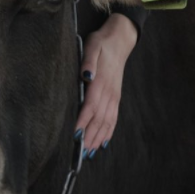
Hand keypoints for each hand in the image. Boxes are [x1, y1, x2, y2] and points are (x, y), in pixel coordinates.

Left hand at [74, 13, 137, 156]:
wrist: (119, 40)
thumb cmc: (101, 43)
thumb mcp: (92, 46)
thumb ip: (88, 61)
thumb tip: (86, 75)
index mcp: (101, 82)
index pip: (90, 106)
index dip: (83, 121)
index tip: (75, 135)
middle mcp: (109, 92)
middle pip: (98, 119)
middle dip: (89, 136)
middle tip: (80, 153)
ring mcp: (114, 96)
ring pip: (106, 121)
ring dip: (97, 138)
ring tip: (89, 153)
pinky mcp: (116, 97)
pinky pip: (114, 118)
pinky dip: (108, 132)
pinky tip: (102, 143)